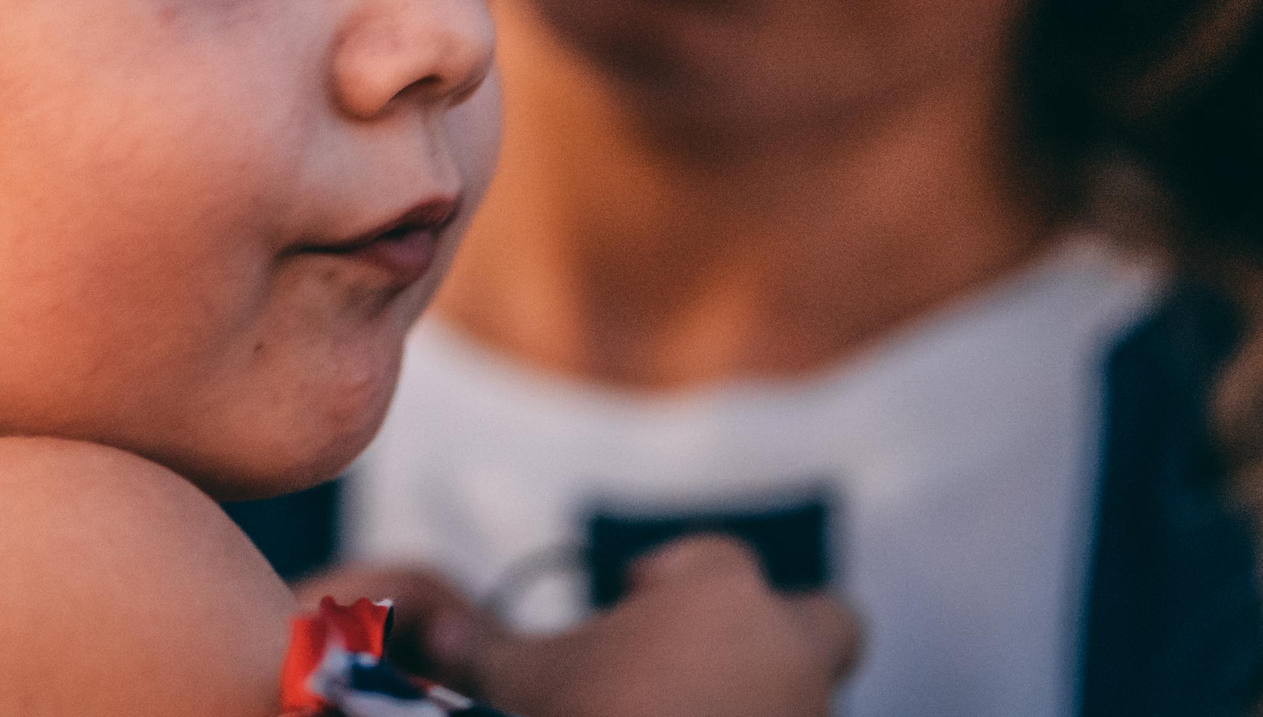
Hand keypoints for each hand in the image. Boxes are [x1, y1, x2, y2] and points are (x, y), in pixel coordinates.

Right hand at [304, 537, 857, 716]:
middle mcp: (786, 649)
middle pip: (827, 621)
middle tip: (711, 661)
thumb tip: (436, 623)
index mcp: (721, 595)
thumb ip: (481, 644)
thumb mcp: (518, 681)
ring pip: (814, 694)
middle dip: (783, 633)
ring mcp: (811, 714)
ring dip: (767, 697)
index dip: (673, 580)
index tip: (634, 611)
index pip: (716, 560)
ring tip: (692, 712)